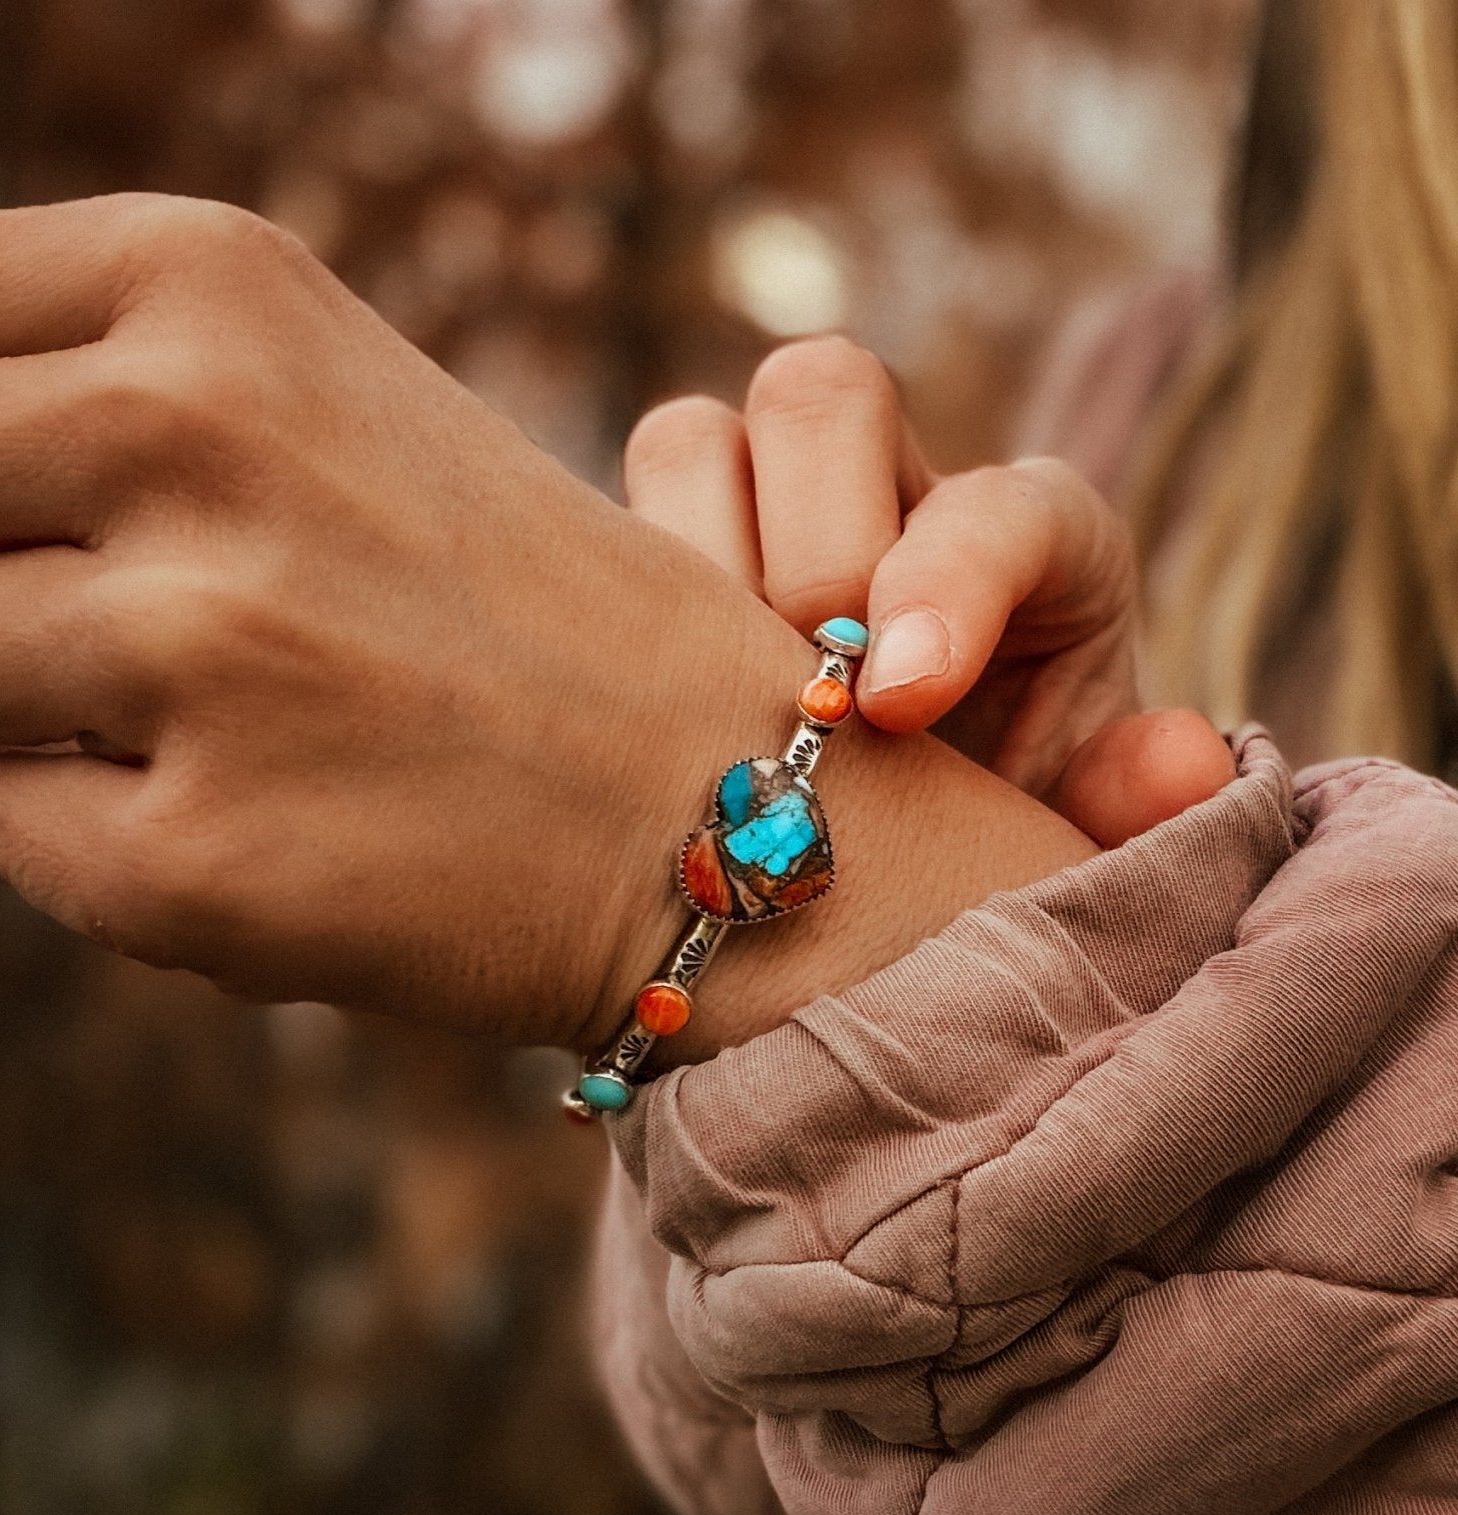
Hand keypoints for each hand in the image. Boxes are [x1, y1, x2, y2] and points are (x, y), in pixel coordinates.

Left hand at [0, 197, 1093, 1061]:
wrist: (718, 799)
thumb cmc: (518, 609)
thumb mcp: (319, 415)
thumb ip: (88, 395)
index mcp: (223, 285)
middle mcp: (200, 436)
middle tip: (95, 610)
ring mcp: (197, 653)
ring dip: (25, 694)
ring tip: (221, 713)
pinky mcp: (192, 857)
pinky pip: (9, 823)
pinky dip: (100, 829)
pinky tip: (276, 819)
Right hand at [622, 337, 1234, 847]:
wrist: (879, 858)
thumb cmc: (984, 835)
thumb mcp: (1067, 832)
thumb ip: (1132, 806)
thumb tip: (1179, 766)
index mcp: (1031, 547)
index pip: (998, 505)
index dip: (946, 583)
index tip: (897, 704)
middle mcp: (893, 495)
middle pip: (822, 394)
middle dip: (811, 554)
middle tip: (808, 706)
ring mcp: (765, 515)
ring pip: (691, 439)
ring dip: (688, 562)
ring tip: (708, 712)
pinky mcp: (661, 561)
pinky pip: (598, 526)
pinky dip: (608, 604)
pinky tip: (631, 716)